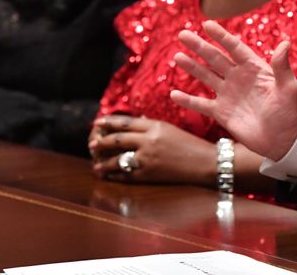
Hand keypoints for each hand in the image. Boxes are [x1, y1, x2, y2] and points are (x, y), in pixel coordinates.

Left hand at [89, 115, 215, 183]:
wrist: (205, 163)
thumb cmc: (191, 144)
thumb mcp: (171, 129)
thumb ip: (152, 125)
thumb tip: (137, 121)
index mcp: (155, 126)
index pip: (125, 123)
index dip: (108, 123)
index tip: (97, 123)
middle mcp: (148, 141)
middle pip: (117, 140)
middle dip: (101, 141)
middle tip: (92, 144)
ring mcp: (147, 159)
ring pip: (117, 159)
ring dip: (104, 162)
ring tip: (96, 164)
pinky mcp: (149, 175)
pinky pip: (125, 175)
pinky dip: (115, 175)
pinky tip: (108, 175)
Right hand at [170, 21, 296, 161]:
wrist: (283, 142)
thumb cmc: (289, 113)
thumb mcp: (289, 89)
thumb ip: (282, 67)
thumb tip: (285, 43)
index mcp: (254, 68)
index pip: (234, 48)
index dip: (221, 36)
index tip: (207, 24)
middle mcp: (238, 78)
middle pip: (215, 58)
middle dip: (199, 46)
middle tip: (183, 34)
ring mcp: (228, 94)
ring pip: (206, 77)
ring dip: (192, 67)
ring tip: (178, 56)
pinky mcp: (222, 113)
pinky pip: (201, 104)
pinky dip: (188, 100)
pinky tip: (173, 94)